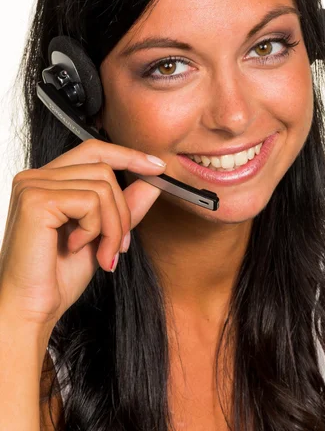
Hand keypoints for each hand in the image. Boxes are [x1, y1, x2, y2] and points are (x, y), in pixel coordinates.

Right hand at [0, 138, 165, 333]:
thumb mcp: (102, 235)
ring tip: (102, 254)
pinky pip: (91, 201)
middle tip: (120, 246)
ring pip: (103, 186)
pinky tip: (77, 248)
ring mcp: (33, 185)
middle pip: (104, 169)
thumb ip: (124, 206)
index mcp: (48, 180)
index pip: (93, 150)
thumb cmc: (57, 277)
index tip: (157, 167)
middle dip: (122, 210)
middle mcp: (36, 176)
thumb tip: (153, 181)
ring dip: (112, 226)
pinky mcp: (36, 200)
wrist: (32, 310)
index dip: (128, 155)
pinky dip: (96, 229)